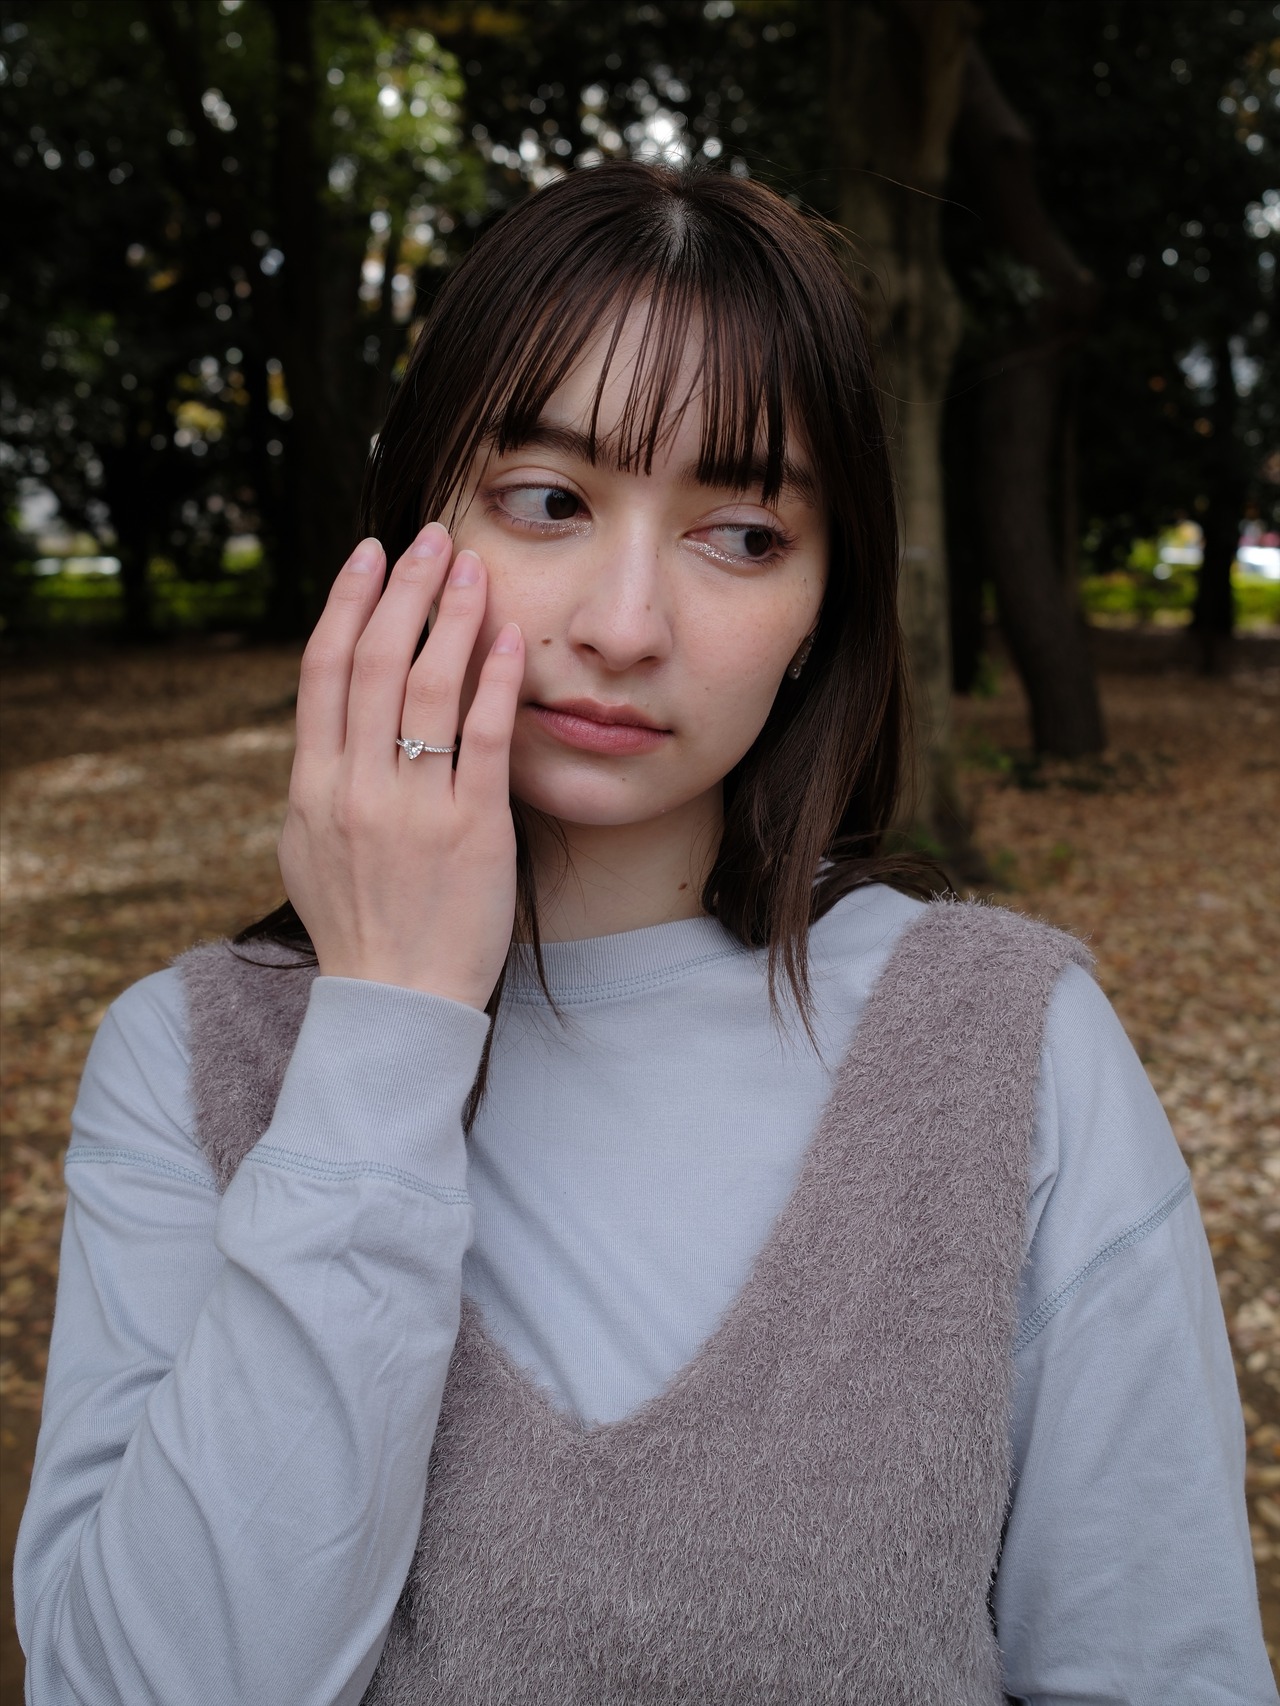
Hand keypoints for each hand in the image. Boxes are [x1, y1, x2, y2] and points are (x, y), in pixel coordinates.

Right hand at [278, 523, 524, 1009]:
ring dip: (453, 617)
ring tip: (473, 568)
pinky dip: (495, 681)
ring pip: (429, 688)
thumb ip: (322, 776)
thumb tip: (333, 713)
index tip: (369, 555)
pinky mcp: (472, 831)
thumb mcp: (311, 845)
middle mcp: (356, 787)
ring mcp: (413, 808)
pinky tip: (510, 638)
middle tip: (430, 538)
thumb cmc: (358, 923)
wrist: (395, 999)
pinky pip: (483, 739)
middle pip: (377, 662)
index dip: (347, 603)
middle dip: (405, 589)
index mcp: (313, 786)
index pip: (324, 671)